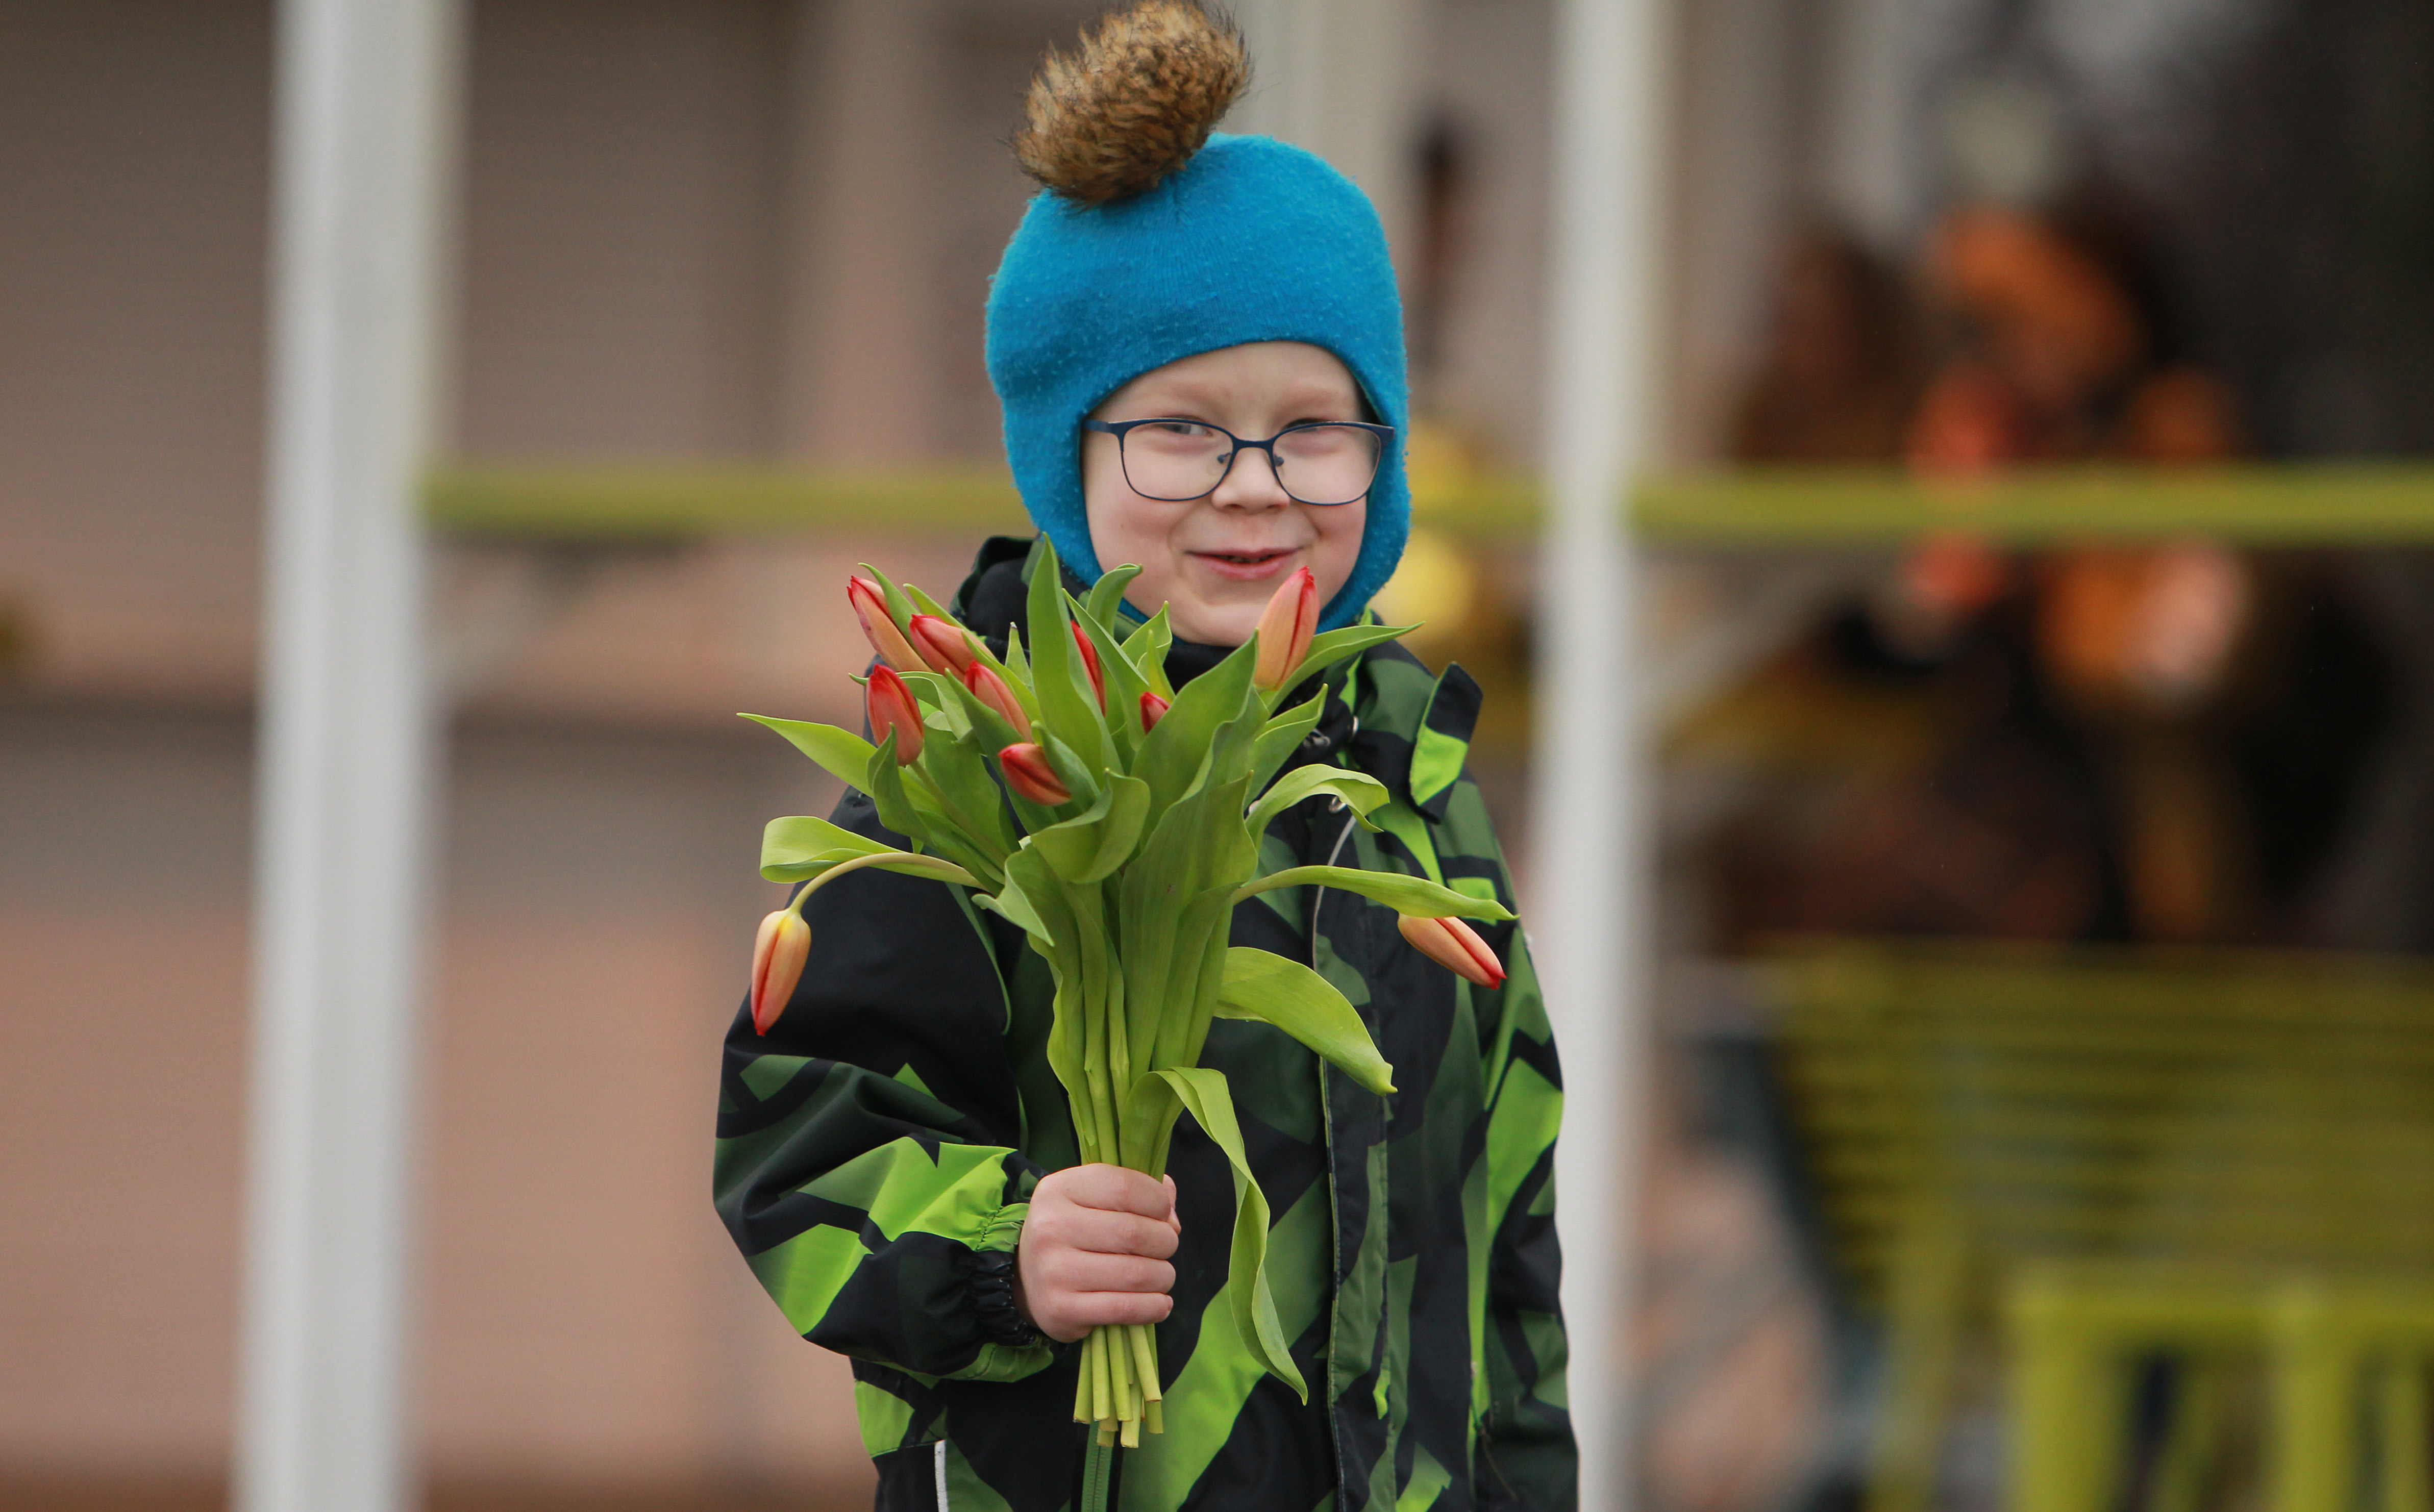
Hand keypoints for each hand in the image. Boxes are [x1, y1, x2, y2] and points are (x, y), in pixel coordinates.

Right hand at [1015, 1164, 1181, 1342]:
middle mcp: (1052, 1227)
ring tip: (1160, 1276)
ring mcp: (1054, 1271)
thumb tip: (1170, 1216)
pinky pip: (1125, 1309)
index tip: (1163, 1214)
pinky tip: (1159, 1303)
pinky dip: (1154, 1306)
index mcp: (1061, 1189)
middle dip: (1166, 1242)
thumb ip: (1136, 1192)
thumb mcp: (1094, 1197)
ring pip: (1137, 1273)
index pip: (1126, 1188)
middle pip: (1136, 1233)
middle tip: (1164, 1248)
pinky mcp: (1062, 1309)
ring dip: (1163, 1276)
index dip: (1158, 1202)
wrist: (1025, 1279)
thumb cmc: (1073, 1232)